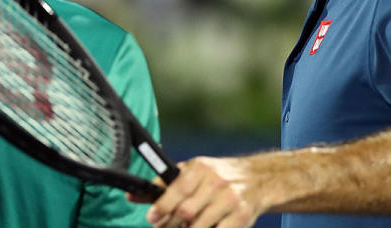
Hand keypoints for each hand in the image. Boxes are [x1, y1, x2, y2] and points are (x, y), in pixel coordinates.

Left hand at [141, 156, 263, 227]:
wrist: (258, 179)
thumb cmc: (218, 176)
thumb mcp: (193, 172)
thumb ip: (164, 184)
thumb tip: (132, 196)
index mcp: (200, 168)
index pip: (177, 187)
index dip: (162, 206)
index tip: (152, 218)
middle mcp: (216, 182)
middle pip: (186, 211)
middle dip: (172, 225)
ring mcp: (230, 199)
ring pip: (200, 226)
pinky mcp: (242, 216)